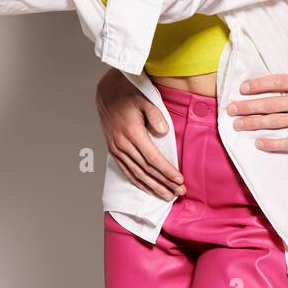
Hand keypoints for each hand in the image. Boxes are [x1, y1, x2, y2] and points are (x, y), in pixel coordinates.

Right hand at [95, 69, 185, 200]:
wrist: (107, 92)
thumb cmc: (128, 93)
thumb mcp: (144, 98)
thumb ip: (155, 114)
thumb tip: (164, 131)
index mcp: (131, 132)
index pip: (152, 158)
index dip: (166, 171)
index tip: (180, 180)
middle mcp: (122, 143)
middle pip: (146, 170)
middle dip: (164, 183)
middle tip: (179, 192)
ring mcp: (116, 148)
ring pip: (136, 174)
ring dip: (152, 187)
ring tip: (167, 196)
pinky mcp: (113, 150)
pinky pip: (126, 171)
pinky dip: (138, 182)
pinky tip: (148, 189)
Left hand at [227, 38, 287, 150]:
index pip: (278, 81)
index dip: (259, 84)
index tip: (242, 88)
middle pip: (272, 104)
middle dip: (248, 107)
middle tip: (230, 108)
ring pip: (276, 122)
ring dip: (253, 124)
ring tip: (237, 124)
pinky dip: (272, 144)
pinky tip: (258, 143)